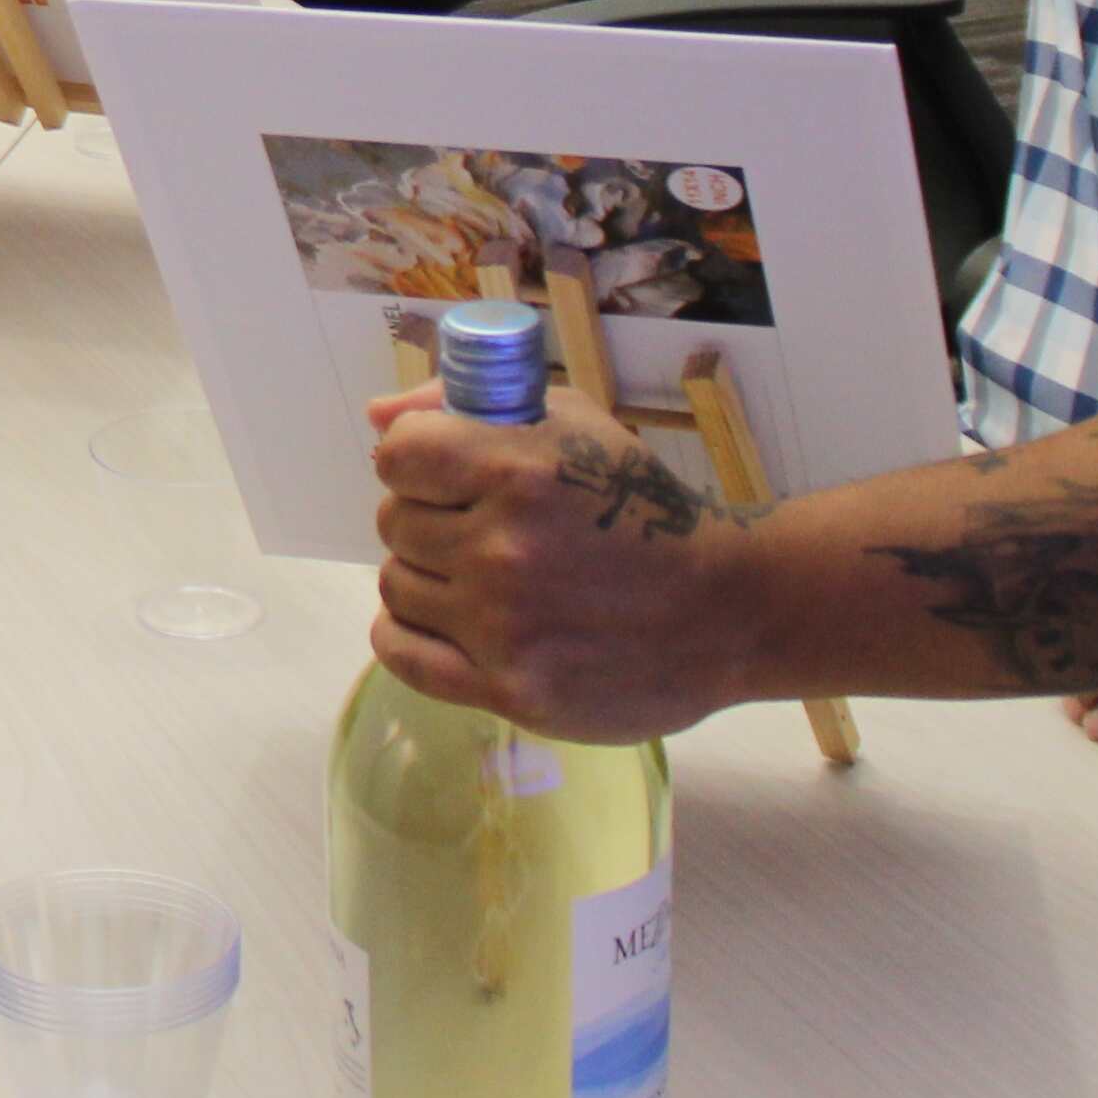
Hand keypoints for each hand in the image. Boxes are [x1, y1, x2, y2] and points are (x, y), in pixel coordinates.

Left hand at [366, 378, 774, 745]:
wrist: (723, 610)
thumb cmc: (639, 508)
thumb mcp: (571, 424)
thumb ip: (467, 407)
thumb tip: (375, 418)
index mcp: (519, 471)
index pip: (396, 455)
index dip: (416, 461)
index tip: (448, 476)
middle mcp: (503, 549)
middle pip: (394, 522)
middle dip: (429, 519)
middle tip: (479, 531)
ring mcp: (503, 626)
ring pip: (395, 584)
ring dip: (425, 576)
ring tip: (478, 579)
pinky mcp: (510, 689)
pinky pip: (402, 655)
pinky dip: (407, 633)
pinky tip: (445, 622)